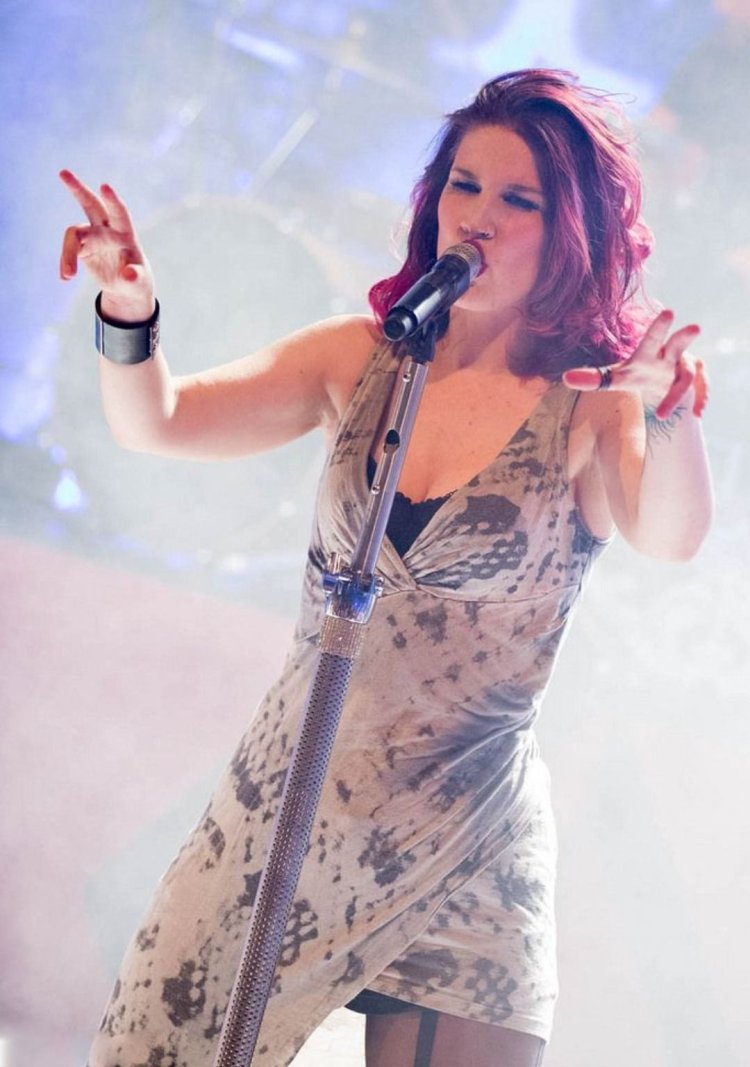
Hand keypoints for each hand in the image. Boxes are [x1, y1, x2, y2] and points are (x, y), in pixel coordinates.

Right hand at [59, 170, 154, 320]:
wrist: (126, 285)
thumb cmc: (136, 280)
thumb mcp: (139, 282)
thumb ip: (135, 277)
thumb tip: (128, 275)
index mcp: (126, 233)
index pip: (119, 213)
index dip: (113, 200)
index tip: (105, 186)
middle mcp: (107, 229)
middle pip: (91, 204)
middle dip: (78, 189)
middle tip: (63, 172)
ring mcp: (93, 236)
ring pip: (74, 233)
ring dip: (68, 252)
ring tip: (67, 276)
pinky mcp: (82, 246)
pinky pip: (69, 250)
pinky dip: (66, 262)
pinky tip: (65, 277)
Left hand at [562, 310, 707, 418]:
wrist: (660, 385)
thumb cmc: (636, 375)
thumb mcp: (615, 378)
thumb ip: (593, 378)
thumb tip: (565, 378)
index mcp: (650, 352)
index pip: (653, 337)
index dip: (660, 326)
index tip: (669, 311)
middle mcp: (670, 356)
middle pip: (679, 344)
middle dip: (685, 336)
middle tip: (695, 327)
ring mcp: (685, 369)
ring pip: (688, 376)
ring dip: (677, 395)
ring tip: (664, 417)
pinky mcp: (695, 384)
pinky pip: (700, 391)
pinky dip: (699, 400)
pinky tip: (697, 413)